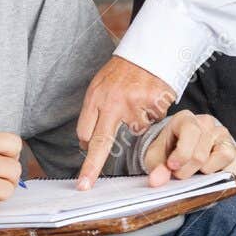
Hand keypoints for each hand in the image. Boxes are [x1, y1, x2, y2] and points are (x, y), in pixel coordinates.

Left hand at [76, 57, 174, 189]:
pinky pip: (152, 120)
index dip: (87, 149)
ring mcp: (134, 104)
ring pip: (136, 130)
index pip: (85, 132)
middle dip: (91, 167)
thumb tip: (87, 142)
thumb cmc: (124, 70)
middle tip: (85, 186)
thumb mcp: (101, 84)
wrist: (150, 49)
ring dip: (139, 120)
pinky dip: (153, 112)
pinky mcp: (154, 104)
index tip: (82, 172)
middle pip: (100, 142)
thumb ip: (95, 111)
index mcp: (96, 97)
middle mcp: (112, 102)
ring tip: (139, 98)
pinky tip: (151, 97)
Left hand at [141, 111, 235, 187]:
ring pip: (225, 155)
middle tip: (179, 174)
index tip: (172, 166)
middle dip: (188, 170)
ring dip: (208, 170)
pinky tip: (213, 175)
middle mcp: (208, 124)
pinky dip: (228, 172)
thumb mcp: (155, 158)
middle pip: (202, 153)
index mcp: (186, 119)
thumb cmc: (167, 153)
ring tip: (196, 173)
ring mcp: (224, 137)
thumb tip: (157, 181)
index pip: (191, 132)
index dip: (182, 153)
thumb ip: (157, 168)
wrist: (178, 155)